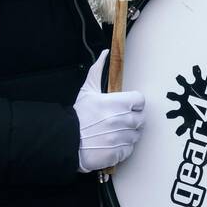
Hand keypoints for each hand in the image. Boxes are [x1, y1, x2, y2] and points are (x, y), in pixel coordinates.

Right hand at [74, 51, 145, 171]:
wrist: (65, 142)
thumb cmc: (77, 117)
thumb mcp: (87, 91)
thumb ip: (98, 71)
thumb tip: (105, 53)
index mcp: (117, 103)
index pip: (140, 100)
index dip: (133, 103)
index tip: (125, 107)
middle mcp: (122, 120)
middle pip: (140, 118)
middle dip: (131, 119)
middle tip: (117, 121)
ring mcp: (121, 138)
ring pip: (136, 135)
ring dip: (127, 134)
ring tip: (112, 133)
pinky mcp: (119, 153)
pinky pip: (129, 149)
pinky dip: (122, 148)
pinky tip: (110, 144)